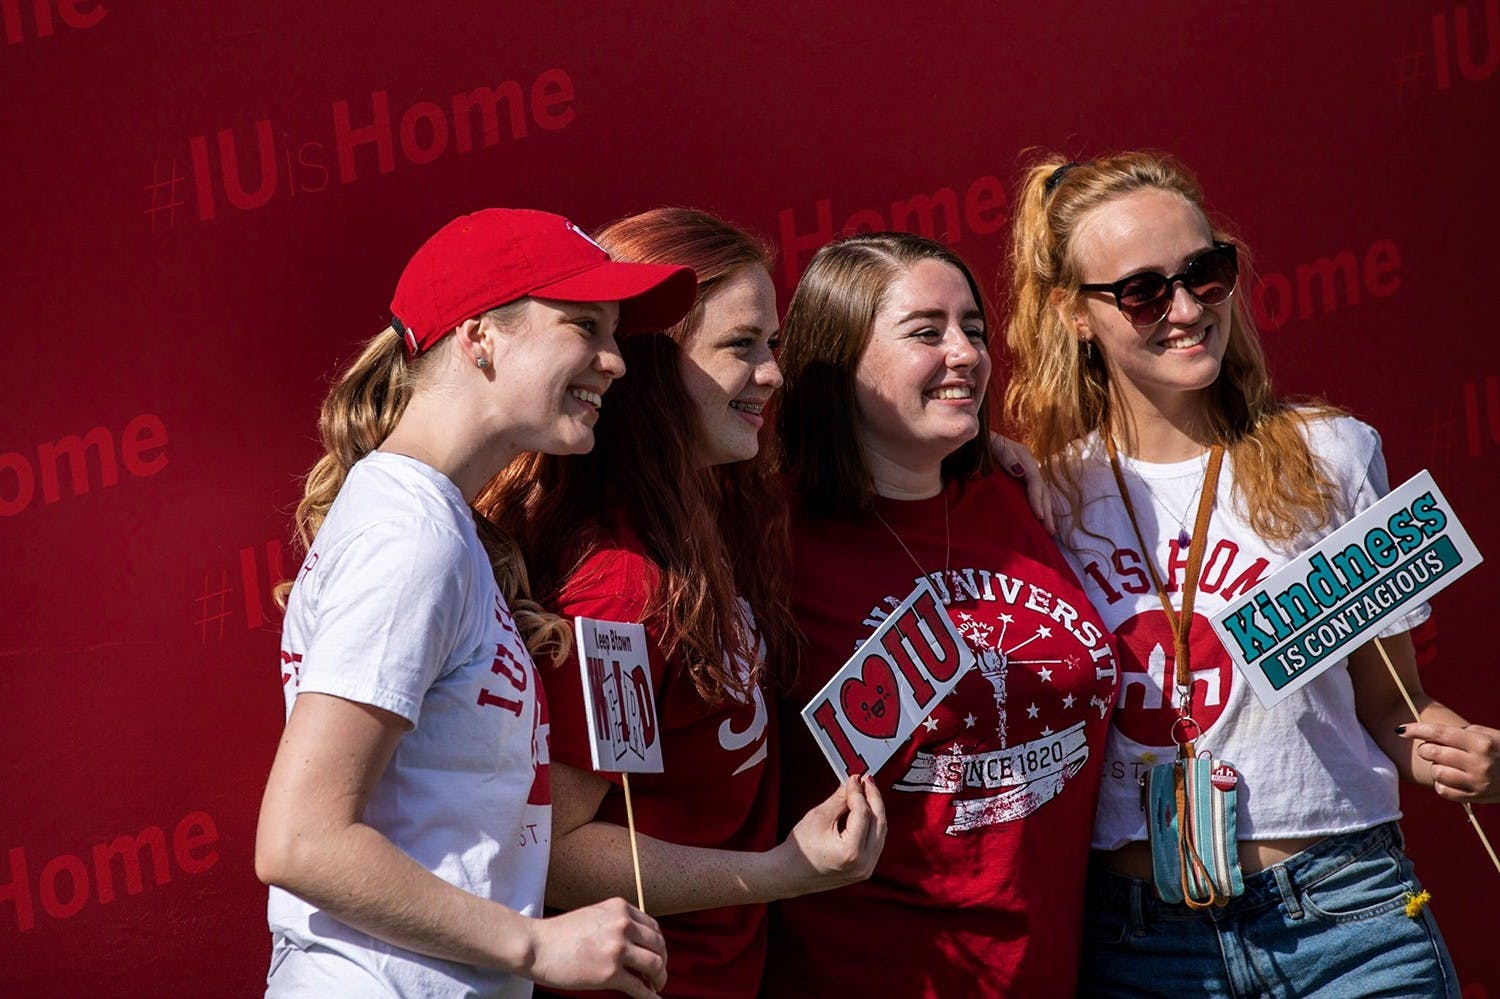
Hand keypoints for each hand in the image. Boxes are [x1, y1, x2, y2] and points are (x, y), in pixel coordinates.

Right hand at [528, 897, 667, 997]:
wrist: (536, 946)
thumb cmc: (560, 935)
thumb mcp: (595, 917)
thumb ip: (617, 924)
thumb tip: (637, 945)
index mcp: (620, 908)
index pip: (652, 927)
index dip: (657, 944)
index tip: (656, 954)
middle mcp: (623, 924)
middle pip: (658, 945)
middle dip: (662, 962)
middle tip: (659, 974)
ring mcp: (617, 948)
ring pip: (655, 965)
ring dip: (660, 978)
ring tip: (655, 986)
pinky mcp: (610, 973)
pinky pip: (640, 987)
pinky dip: (650, 995)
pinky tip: (653, 998)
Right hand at [772, 774, 886, 897]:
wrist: (789, 874)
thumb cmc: (799, 850)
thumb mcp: (819, 817)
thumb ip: (840, 799)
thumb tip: (853, 785)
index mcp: (851, 852)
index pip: (863, 813)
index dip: (859, 792)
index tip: (855, 778)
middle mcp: (863, 864)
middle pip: (878, 822)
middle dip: (873, 798)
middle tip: (866, 781)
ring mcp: (866, 869)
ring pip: (880, 832)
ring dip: (875, 810)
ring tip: (866, 792)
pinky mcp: (865, 870)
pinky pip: (876, 842)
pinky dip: (872, 824)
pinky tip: (866, 810)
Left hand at [991, 433, 1055, 534]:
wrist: (972, 438)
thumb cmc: (981, 441)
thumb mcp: (992, 444)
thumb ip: (1005, 455)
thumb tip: (1020, 471)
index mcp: (1023, 457)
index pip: (1035, 481)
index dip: (1037, 499)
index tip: (1039, 517)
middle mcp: (1027, 464)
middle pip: (1042, 489)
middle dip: (1047, 510)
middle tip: (1050, 531)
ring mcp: (1024, 471)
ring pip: (1040, 493)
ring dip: (1046, 511)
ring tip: (1050, 530)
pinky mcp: (1018, 478)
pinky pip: (1032, 493)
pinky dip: (1037, 506)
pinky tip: (1039, 518)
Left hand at [1398, 722, 1499, 803]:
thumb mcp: (1489, 735)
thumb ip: (1462, 733)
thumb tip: (1432, 735)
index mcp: (1481, 743)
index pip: (1439, 733)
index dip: (1416, 730)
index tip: (1400, 729)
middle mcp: (1478, 763)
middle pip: (1432, 753)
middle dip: (1426, 748)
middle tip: (1433, 748)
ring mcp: (1477, 782)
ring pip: (1436, 772)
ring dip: (1436, 766)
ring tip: (1448, 764)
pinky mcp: (1475, 797)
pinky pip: (1443, 790)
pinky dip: (1441, 783)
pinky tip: (1450, 777)